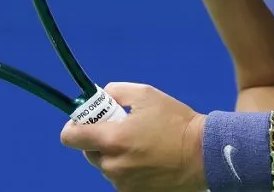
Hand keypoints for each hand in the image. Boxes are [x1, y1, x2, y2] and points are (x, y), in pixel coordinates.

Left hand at [61, 82, 207, 191]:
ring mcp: (123, 184)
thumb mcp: (145, 94)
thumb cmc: (175, 121)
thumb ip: (115, 91)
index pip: (70, 137)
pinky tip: (148, 160)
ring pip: (106, 166)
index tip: (84, 122)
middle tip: (123, 129)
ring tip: (142, 145)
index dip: (74, 127)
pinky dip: (128, 169)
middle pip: (88, 152)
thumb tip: (99, 97)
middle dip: (100, 139)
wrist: (203, 154)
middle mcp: (113, 166)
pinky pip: (121, 178)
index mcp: (112, 140)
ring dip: (115, 155)